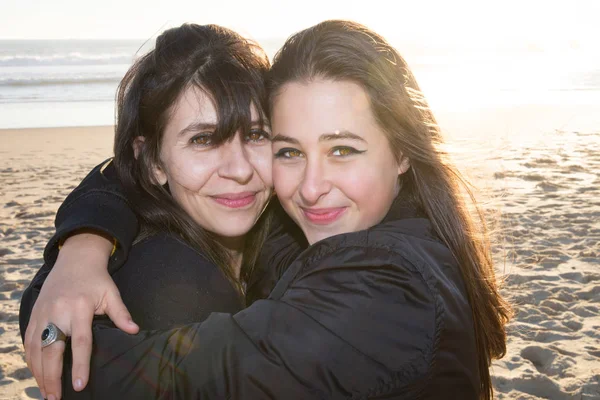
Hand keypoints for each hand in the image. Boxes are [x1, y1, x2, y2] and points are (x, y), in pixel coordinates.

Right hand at [24, 232, 138, 398]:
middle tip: (55, 398)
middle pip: (52, 350)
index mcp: (79, 308)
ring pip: (36, 349)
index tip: (79, 385)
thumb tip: (134, 331)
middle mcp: (57, 312)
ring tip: (46, 392)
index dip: (79, 364)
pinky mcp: (34, 314)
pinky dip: (31, 360)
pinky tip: (37, 374)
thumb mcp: (111, 293)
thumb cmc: (96, 279)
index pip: (79, 342)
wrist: (74, 259)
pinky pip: (28, 341)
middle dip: (52, 377)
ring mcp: (42, 314)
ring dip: (39, 373)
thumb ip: (121, 313)